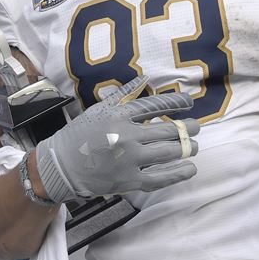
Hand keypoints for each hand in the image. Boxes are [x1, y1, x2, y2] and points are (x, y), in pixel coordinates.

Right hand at [35, 75, 197, 202]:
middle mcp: (126, 135)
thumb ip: (123, 94)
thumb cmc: (80, 134)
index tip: (188, 103)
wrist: (62, 165)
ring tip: (194, 147)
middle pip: (168, 131)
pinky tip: (190, 169)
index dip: (176, 103)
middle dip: (188, 128)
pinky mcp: (129, 180)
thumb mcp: (99, 109)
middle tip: (196, 127)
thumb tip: (144, 79)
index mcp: (118, 115)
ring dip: (187, 148)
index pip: (155, 105)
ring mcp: (129, 159)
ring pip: (169, 153)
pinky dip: (178, 173)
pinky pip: (160, 177)